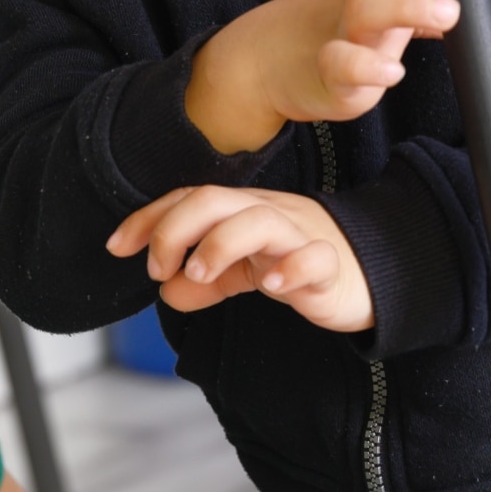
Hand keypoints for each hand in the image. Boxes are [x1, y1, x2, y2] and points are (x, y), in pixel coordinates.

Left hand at [108, 186, 372, 332]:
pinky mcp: (331, 266)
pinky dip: (290, 268)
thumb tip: (167, 292)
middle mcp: (268, 215)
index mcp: (243, 212)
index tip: (117, 246)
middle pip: (216, 200)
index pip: (189, 200)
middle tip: (159, 268)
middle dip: (176, 228)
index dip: (149, 218)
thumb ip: (207, 281)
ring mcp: (301, 237)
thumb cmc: (304, 265)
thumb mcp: (246, 272)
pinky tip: (272, 288)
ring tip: (201, 273)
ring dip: (221, 244)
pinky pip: (314, 258)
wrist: (373, 273)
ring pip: (259, 220)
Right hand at [183, 0, 490, 153]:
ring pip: (366, 6)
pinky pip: (340, 64)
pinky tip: (393, 71)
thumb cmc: (348, 28)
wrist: (270, 63)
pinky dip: (365, 66)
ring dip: (407, 4)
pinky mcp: (328, 72)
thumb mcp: (398, 10)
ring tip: (448, 14)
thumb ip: (444, 5)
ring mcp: (343, 30)